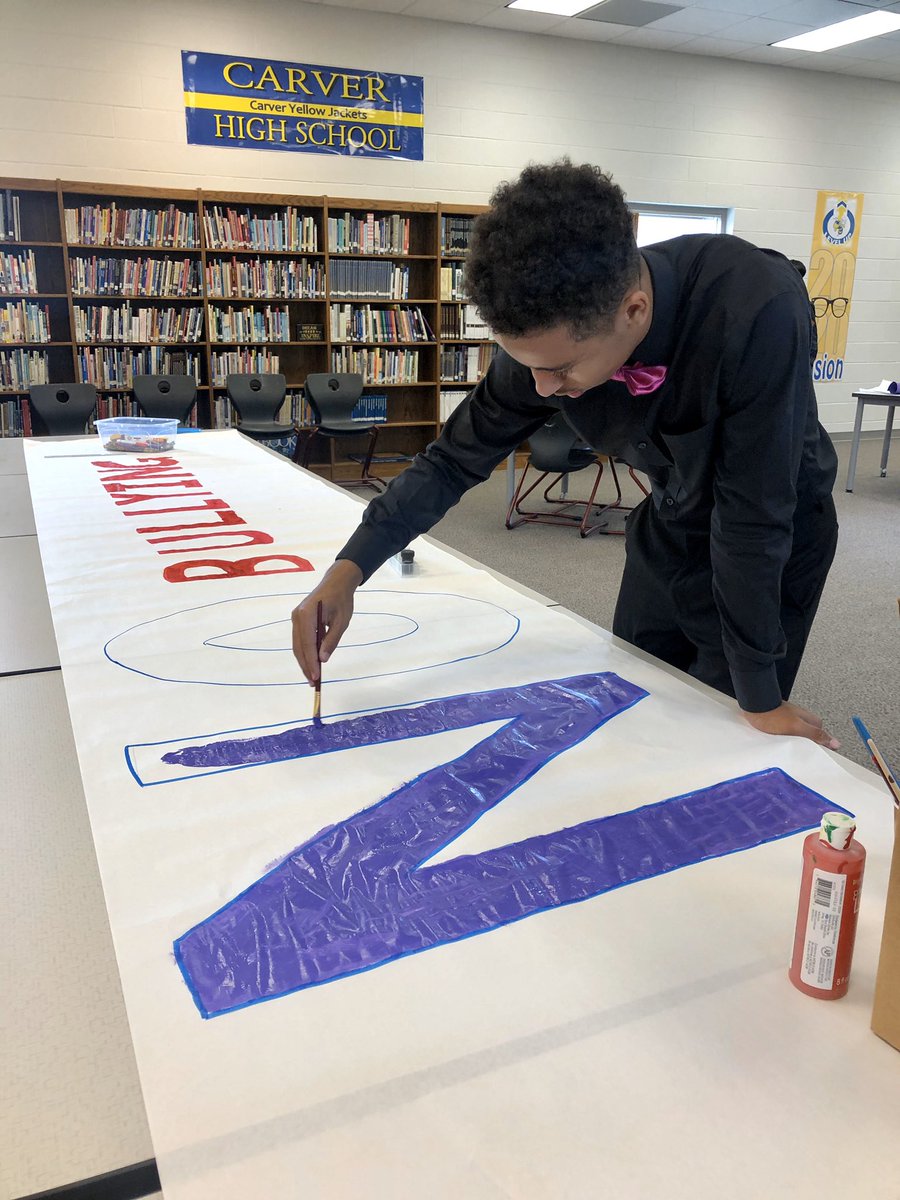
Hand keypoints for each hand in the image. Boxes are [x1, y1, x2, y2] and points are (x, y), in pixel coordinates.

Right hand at [291, 560, 362, 683]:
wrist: (336, 582)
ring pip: (297, 645)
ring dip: (304, 661)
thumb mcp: (341, 622)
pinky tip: (311, 663)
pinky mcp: (298, 620)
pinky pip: (300, 640)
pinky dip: (305, 652)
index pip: (307, 643)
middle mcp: (297, 616)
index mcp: (307, 614)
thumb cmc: (341, 600)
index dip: (311, 662)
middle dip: (305, 665)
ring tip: (312, 677)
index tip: (316, 677)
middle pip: (298, 647)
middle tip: (313, 683)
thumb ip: (331, 640)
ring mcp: (296, 618)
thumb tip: (322, 659)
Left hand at [741, 701, 839, 749]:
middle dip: (805, 750)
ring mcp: (793, 724)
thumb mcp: (798, 727)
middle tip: (799, 758)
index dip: (819, 751)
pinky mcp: (782, 727)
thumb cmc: (774, 715)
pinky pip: (787, 739)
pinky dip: (784, 744)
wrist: (754, 707)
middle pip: (810, 742)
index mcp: (813, 721)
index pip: (823, 740)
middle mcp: (805, 722)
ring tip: (788, 754)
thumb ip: (816, 734)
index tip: (814, 761)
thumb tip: (835, 743)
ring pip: (798, 741)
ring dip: (794, 747)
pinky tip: (780, 748)